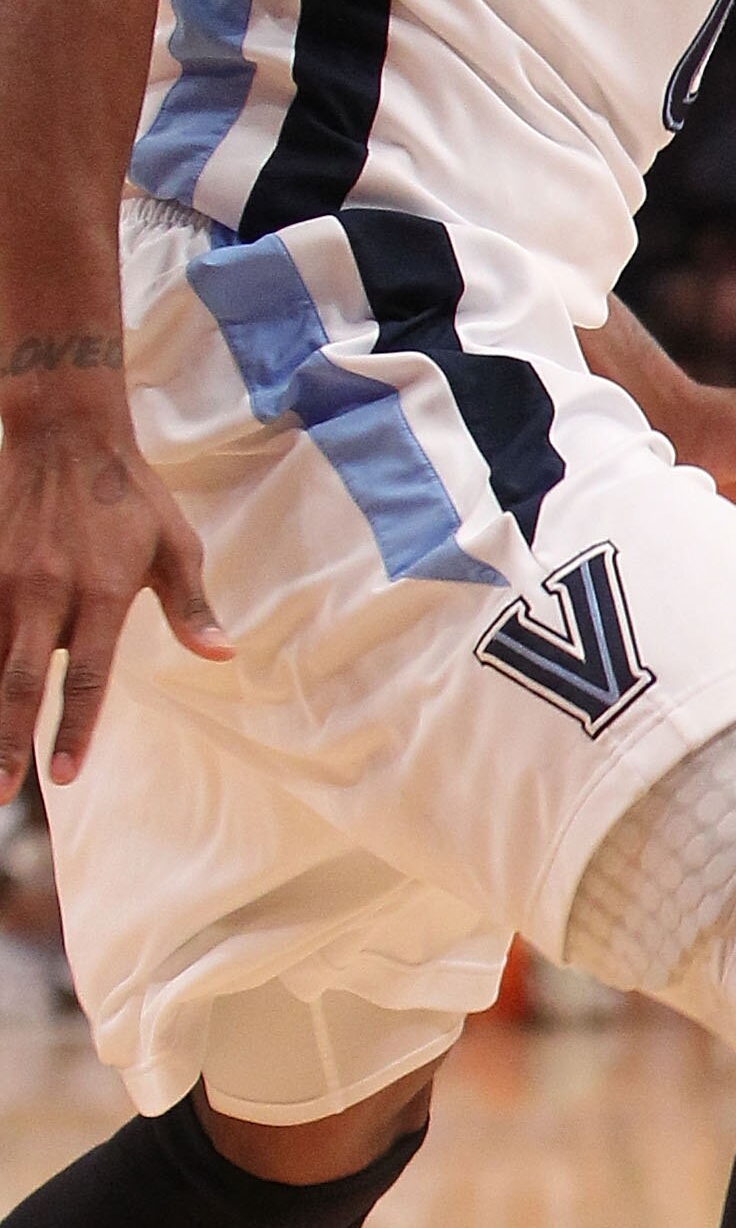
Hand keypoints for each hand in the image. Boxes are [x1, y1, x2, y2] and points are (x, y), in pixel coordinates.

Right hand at [0, 398, 231, 796]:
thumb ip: (192, 606)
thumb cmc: (130, 495)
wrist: (64, 434)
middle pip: (19, 680)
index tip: (66, 776)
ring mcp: (5, 578)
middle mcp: (47, 591)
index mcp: (104, 593)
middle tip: (0, 793)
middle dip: (6, 740)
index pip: (87, 677)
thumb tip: (222, 655)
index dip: (74, 729)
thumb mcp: (175, 545)